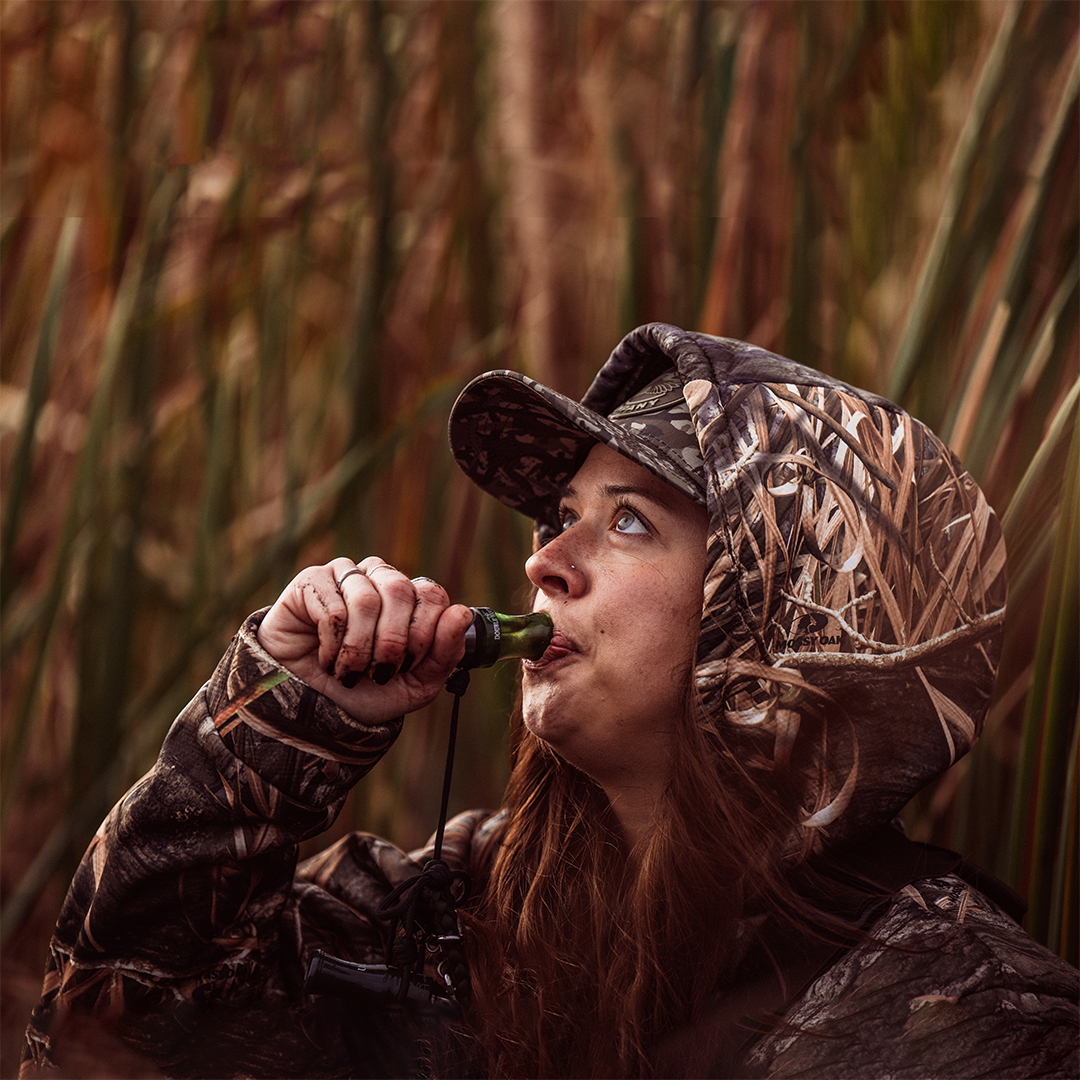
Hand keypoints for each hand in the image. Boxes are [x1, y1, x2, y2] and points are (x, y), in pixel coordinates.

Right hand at [256, 557, 472, 724]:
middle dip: (392, 643)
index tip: (407, 666)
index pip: (432, 595)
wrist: (312, 710)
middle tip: (379, 672)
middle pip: (401, 591)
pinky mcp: (311, 582)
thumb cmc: (367, 692)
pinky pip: (332, 608)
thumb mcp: (417, 684)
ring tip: (349, 672)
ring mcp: (346, 576)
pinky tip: (326, 659)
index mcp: (411, 598)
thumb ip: (446, 652)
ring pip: (366, 600)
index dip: (423, 634)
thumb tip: (462, 613)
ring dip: (359, 648)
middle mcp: (380, 578)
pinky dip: (332, 645)